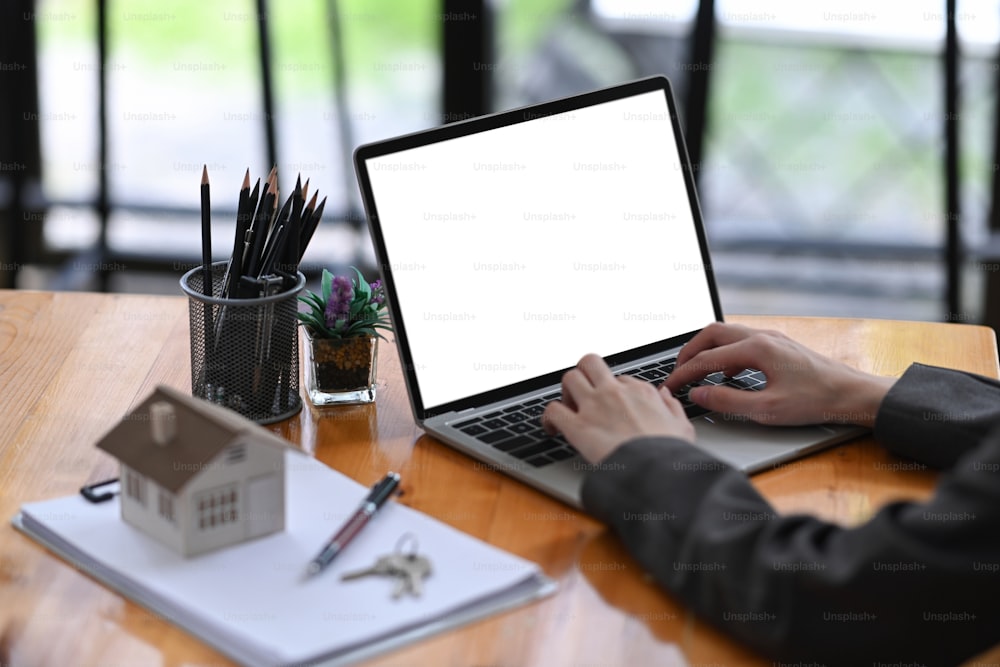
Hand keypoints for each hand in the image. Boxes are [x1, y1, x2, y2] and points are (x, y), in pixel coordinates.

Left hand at [543, 353, 694, 462]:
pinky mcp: (577, 426)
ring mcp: (594, 407)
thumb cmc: (669, 453)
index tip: (610, 403)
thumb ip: (672, 406)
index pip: (620, 378)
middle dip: (583, 373)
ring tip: (569, 407)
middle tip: (583, 392)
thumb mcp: (682, 426)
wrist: (655, 471)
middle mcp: (614, 393)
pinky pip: (553, 409)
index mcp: (640, 392)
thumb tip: (665, 394)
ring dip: (566, 391)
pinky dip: (548, 417)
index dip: (612, 390)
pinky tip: (551, 428)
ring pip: (569, 378)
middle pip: (590, 363)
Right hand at [664, 322, 895, 426]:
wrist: (853, 394)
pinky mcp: (779, 345)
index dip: (684, 374)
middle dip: (689, 352)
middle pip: (712, 333)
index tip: (670, 386)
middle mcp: (762, 336)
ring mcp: (772, 338)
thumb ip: (727, 401)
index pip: (707, 359)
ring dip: (707, 349)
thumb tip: (698, 394)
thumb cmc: (815, 402)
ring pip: (727, 333)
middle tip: (677, 372)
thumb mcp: (767, 409)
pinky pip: (741, 341)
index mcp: (756, 349)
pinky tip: (726, 373)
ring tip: (695, 371)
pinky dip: (724, 353)